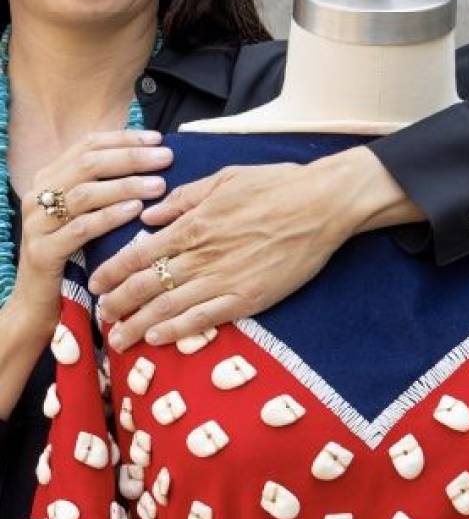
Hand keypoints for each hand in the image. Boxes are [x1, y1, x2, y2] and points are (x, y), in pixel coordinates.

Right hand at [11, 130, 170, 332]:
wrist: (38, 301)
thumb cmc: (74, 254)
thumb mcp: (88, 214)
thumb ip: (108, 187)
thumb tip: (150, 160)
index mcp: (49, 178)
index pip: (87, 146)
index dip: (124, 139)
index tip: (158, 139)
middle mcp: (38, 194)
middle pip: (87, 164)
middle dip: (130, 157)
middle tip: (166, 158)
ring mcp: (38, 222)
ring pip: (85, 193)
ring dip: (125, 185)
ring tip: (159, 185)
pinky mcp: (43, 250)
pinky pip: (80, 228)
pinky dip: (110, 216)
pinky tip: (136, 211)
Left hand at [89, 156, 355, 349]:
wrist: (323, 204)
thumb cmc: (278, 186)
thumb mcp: (224, 179)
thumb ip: (184, 199)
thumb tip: (150, 215)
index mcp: (193, 225)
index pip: (138, 254)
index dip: (112, 272)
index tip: (96, 284)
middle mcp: (202, 256)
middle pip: (145, 286)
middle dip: (118, 304)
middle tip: (101, 317)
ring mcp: (225, 279)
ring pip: (169, 307)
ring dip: (138, 325)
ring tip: (119, 338)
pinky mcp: (250, 297)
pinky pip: (205, 318)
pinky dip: (179, 330)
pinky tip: (159, 339)